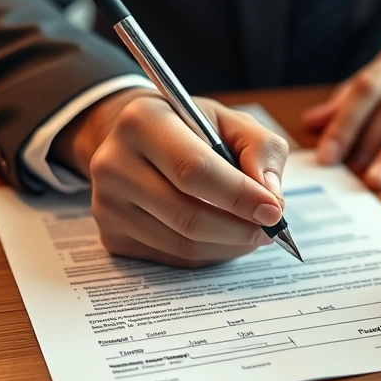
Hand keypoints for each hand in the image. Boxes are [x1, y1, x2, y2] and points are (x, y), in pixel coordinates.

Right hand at [51, 88, 288, 267]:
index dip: (239, 195)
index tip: (274, 210)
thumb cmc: (192, 130)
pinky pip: (171, 258)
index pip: (193, 170)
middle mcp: (113, 163)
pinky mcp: (111, 235)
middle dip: (240, 229)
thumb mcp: (231, 121)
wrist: (138, 141)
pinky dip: (209, 254)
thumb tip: (270, 196)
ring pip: (182, 245)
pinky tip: (222, 236)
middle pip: (187, 215)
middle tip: (271, 229)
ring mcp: (107, 203)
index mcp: (142, 121)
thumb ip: (261, 149)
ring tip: (252, 232)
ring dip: (229, 246)